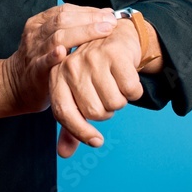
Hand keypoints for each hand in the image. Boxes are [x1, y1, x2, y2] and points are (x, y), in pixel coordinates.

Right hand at [2, 4, 116, 115]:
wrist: (16, 84)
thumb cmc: (42, 60)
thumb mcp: (55, 38)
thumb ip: (76, 26)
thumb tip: (106, 14)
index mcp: (40, 22)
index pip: (66, 10)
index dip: (89, 11)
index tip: (109, 15)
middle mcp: (36, 33)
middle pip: (63, 20)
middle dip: (90, 20)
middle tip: (110, 23)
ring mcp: (33, 51)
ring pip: (56, 37)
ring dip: (82, 33)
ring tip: (103, 32)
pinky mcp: (34, 71)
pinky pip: (43, 61)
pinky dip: (53, 56)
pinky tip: (64, 53)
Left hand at [50, 18, 144, 156]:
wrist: (113, 37)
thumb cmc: (94, 73)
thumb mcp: (78, 95)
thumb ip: (71, 125)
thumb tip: (64, 154)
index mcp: (57, 78)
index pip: (63, 113)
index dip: (79, 131)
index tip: (97, 141)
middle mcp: (70, 67)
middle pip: (94, 112)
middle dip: (107, 111)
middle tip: (107, 95)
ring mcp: (92, 58)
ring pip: (114, 102)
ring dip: (121, 100)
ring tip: (115, 84)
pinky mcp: (114, 52)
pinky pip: (131, 89)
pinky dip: (135, 90)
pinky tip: (128, 76)